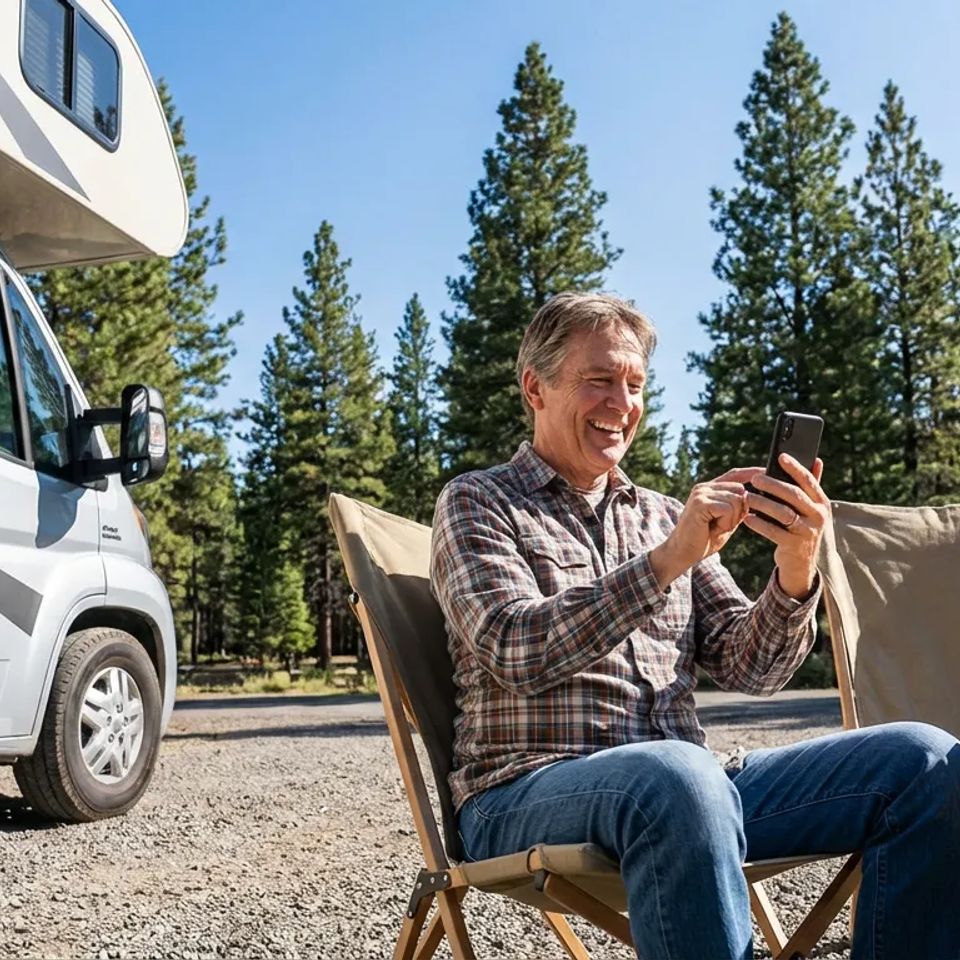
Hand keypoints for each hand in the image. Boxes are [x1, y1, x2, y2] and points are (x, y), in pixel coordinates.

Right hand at [650, 467, 763, 588]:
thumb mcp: (727, 521)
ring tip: (717, 527)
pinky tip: (714, 528)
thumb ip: (738, 508)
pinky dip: (726, 522)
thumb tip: (757, 496)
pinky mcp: (700, 503)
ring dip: (732, 519)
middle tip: (724, 525)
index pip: (735, 474)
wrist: (682, 552)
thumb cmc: (704, 539)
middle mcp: (704, 487)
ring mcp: (701, 493)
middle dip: (740, 510)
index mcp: (710, 489)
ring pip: (736, 499)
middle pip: (740, 489)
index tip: (767, 472)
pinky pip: (728, 508)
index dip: (751, 472)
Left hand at [742, 455, 830, 598]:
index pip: (809, 481)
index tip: (780, 456)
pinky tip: (747, 518)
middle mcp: (819, 516)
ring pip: (782, 512)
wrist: (801, 563)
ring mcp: (808, 531)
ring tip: (747, 497)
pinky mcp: (794, 545)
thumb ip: (812, 486)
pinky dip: (759, 523)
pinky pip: (773, 531)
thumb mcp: (810, 508)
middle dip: (773, 484)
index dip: (795, 468)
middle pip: (794, 495)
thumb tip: (817, 459)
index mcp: (822, 503)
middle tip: (755, 479)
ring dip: (762, 503)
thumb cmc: (801, 527)